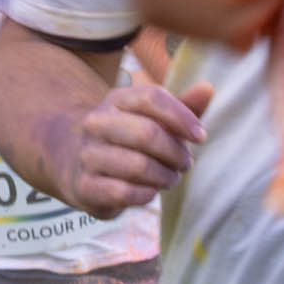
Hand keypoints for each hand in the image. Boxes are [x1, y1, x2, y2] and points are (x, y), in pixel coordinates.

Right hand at [60, 65, 206, 212]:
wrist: (74, 162)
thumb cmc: (127, 139)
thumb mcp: (152, 119)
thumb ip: (182, 107)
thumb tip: (208, 88)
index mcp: (117, 99)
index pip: (152, 98)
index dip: (182, 117)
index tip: (200, 137)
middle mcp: (97, 122)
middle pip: (147, 133)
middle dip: (175, 153)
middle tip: (185, 164)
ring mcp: (87, 154)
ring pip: (138, 166)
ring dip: (164, 176)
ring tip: (169, 178)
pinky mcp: (84, 186)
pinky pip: (125, 192)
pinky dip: (146, 194)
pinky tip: (149, 191)